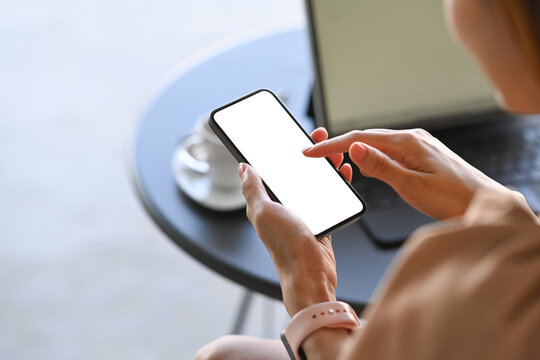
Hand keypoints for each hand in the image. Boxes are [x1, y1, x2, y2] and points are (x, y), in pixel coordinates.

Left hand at [238, 128, 350, 315]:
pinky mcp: (321, 221)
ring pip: (314, 182)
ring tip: (333, 149)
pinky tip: (342, 173)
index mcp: (266, 203)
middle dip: (305, 153)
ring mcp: (303, 214)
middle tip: (315, 135)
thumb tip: (243, 167)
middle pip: (295, 173)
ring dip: (323, 166)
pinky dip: (336, 184)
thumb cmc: (286, 247)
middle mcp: (283, 207)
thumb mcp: (264, 212)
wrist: (311, 275)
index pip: (269, 170)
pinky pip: (329, 197)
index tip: (285, 135)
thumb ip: (253, 189)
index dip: (276, 151)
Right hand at [303, 128, 508, 218]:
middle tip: (315, 155)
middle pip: (367, 138)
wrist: (485, 203)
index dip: (332, 145)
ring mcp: (418, 145)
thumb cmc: (454, 198)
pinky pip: (390, 152)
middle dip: (339, 146)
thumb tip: (355, 149)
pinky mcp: (422, 155)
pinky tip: (366, 167)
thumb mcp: (412, 186)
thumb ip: (381, 166)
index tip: (311, 151)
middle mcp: (413, 138)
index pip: (360, 139)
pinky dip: (372, 158)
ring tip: (334, 162)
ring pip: (377, 145)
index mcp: (408, 142)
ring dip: (355, 152)